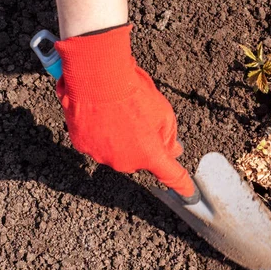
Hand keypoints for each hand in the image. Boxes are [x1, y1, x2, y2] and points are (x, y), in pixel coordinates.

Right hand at [54, 24, 195, 197]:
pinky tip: (100, 113)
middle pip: (140, 159)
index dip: (181, 185)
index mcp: (151, 154)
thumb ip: (169, 136)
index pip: (171, 176)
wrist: (96, 77)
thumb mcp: (164, 112)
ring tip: (117, 111)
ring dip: (119, 138)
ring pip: (116, 151)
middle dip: (143, 144)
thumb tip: (172, 149)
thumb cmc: (133, 91)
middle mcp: (127, 162)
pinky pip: (96, 142)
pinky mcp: (82, 146)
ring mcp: (102, 156)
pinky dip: (99, 131)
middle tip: (140, 119)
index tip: (188, 192)